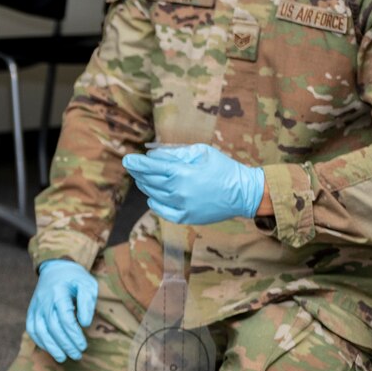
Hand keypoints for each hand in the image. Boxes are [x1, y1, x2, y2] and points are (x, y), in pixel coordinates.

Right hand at [27, 259, 98, 362]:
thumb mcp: (88, 285)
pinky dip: (39, 341)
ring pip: (39, 330)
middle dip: (65, 344)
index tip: (83, 346)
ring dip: (50, 346)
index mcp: (58, 293)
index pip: (65, 319)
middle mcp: (44, 301)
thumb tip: (85, 324)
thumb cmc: (75, 278)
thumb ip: (87, 303)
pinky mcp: (32, 310)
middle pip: (52, 327)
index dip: (74, 335)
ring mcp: (36, 306)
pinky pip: (31, 328)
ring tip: (62, 358)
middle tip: (77, 355)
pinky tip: (50, 349)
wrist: (55, 268)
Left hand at [121, 143, 263, 225]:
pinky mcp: (185, 217)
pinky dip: (153, 202)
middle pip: (149, 181)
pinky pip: (161, 210)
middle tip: (133, 166)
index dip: (136, 163)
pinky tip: (153, 195)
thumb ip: (176, 153)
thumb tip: (153, 156)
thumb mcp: (201, 152)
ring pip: (153, 194)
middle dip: (138, 172)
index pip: (151, 167)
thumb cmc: (223, 168)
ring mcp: (181, 206)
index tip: (127, 159)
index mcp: (182, 173)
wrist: (244, 193)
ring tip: (143, 178)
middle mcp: (178, 191)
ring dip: (145, 185)